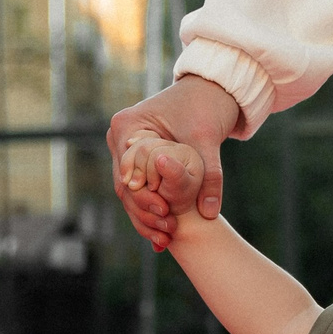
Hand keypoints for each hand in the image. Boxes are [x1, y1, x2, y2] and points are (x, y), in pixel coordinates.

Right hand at [109, 74, 241, 250]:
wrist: (211, 91)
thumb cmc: (205, 107)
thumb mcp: (207, 140)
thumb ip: (209, 175)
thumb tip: (209, 212)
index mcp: (128, 126)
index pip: (127, 171)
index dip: (143, 198)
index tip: (164, 214)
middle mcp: (121, 138)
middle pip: (125, 187)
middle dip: (145, 214)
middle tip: (166, 236)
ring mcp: (127, 150)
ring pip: (130, 193)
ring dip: (147, 218)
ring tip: (165, 241)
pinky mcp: (139, 161)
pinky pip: (141, 190)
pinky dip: (152, 210)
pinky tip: (163, 236)